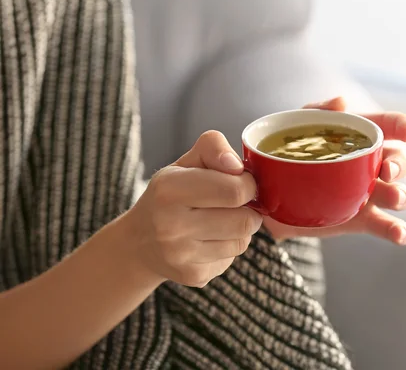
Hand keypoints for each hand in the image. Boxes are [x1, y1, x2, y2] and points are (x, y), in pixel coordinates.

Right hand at [124, 131, 261, 286]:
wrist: (138, 243)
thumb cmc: (170, 195)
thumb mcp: (185, 162)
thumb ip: (213, 147)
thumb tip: (237, 167)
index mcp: (169, 189)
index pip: (235, 190)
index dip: (248, 185)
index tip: (240, 182)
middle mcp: (171, 226)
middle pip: (246, 220)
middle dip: (249, 209)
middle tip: (234, 204)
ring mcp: (181, 256)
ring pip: (243, 242)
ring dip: (240, 230)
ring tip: (219, 221)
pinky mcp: (193, 276)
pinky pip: (232, 259)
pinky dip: (227, 248)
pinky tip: (207, 241)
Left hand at [264, 97, 405, 244]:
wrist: (271, 192)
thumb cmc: (289, 151)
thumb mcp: (299, 126)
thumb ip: (318, 110)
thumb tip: (341, 102)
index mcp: (360, 137)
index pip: (389, 126)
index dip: (403, 126)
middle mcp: (372, 164)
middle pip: (399, 161)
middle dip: (399, 165)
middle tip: (386, 170)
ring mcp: (369, 193)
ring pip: (397, 193)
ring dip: (401, 195)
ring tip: (394, 198)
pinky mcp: (362, 219)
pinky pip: (385, 225)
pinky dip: (397, 231)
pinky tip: (401, 235)